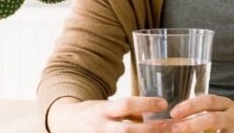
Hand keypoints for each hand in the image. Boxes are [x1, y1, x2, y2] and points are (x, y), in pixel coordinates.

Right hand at [48, 96, 168, 132]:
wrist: (65, 124)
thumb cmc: (93, 113)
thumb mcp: (106, 106)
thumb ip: (126, 110)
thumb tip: (152, 111)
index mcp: (102, 110)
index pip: (126, 104)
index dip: (146, 104)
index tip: (164, 103)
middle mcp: (100, 127)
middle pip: (128, 130)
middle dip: (150, 129)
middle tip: (169, 125)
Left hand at [168, 95, 233, 132]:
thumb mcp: (224, 111)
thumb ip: (205, 113)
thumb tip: (175, 120)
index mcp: (226, 105)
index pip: (208, 101)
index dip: (190, 106)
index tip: (173, 113)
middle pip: (213, 117)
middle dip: (193, 124)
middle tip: (176, 129)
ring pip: (221, 131)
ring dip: (201, 130)